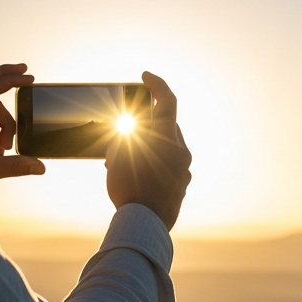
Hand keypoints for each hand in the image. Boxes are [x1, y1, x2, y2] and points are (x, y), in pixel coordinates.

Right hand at [106, 72, 191, 229]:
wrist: (146, 224)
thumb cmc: (128, 189)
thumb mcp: (117, 156)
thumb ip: (123, 137)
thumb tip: (126, 135)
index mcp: (166, 136)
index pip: (167, 100)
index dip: (157, 84)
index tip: (146, 77)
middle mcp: (180, 150)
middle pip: (167, 125)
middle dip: (149, 122)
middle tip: (129, 127)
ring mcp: (184, 168)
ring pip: (169, 146)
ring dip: (151, 145)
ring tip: (129, 157)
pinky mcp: (183, 184)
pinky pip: (171, 165)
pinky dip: (156, 163)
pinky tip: (139, 174)